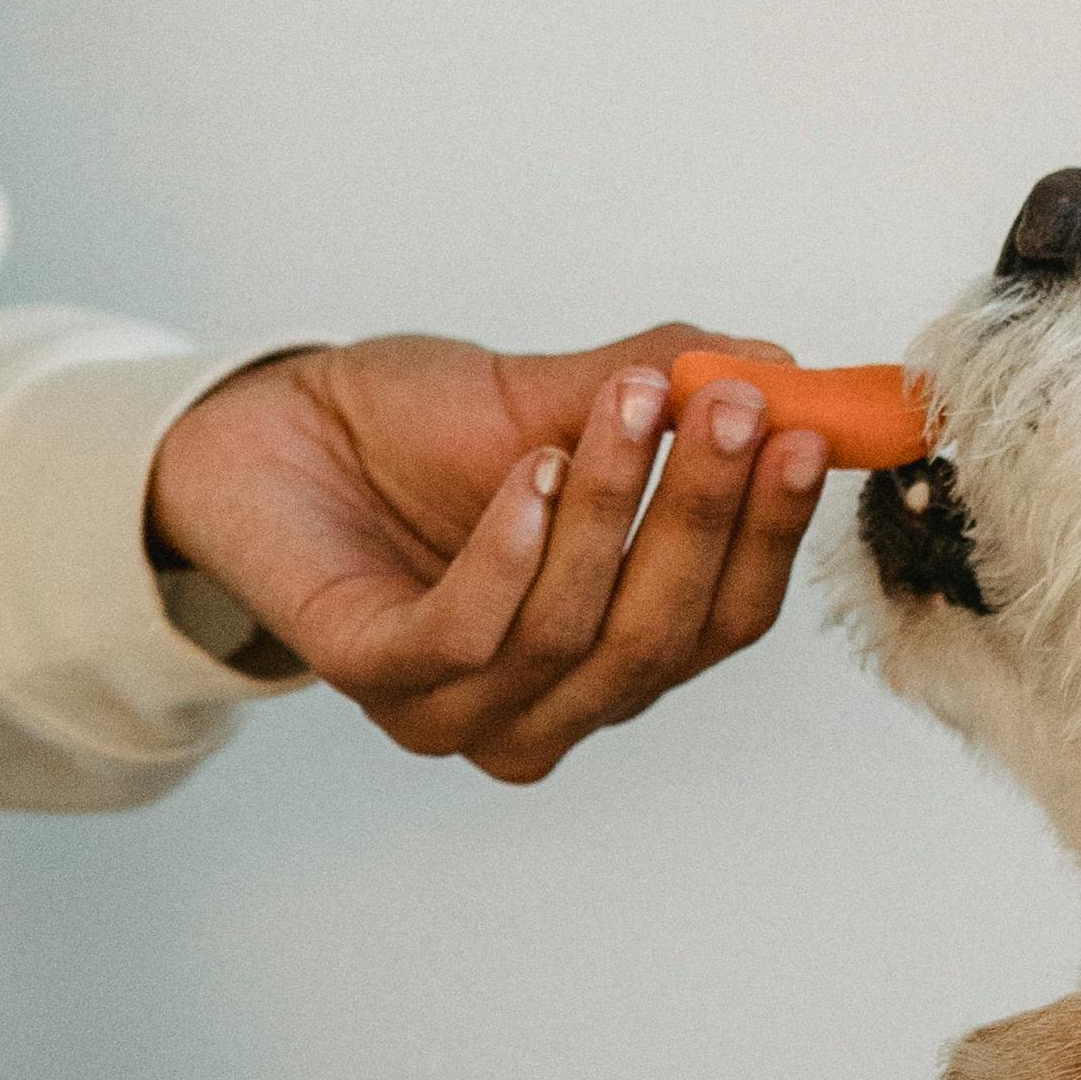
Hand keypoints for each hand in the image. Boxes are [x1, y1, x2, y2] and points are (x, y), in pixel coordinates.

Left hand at [145, 329, 832, 782]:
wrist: (275, 422)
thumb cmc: (420, 427)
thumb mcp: (559, 396)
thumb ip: (665, 389)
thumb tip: (782, 371)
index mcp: (613, 652)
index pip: (722, 620)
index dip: (770, 535)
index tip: (805, 434)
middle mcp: (546, 704)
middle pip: (659, 639)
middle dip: (706, 516)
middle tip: (730, 406)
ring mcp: (456, 708)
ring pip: (570, 634)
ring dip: (612, 510)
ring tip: (625, 403)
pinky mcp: (373, 674)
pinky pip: (465, 636)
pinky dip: (511, 553)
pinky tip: (533, 473)